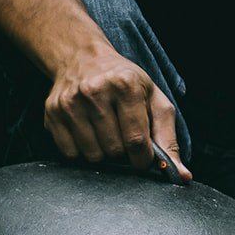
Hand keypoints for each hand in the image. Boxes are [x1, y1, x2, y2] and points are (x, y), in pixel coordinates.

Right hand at [43, 45, 190, 179]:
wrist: (84, 59)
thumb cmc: (126, 83)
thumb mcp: (155, 100)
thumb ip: (169, 138)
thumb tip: (183, 175)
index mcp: (126, 85)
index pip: (136, 140)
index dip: (143, 159)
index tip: (144, 159)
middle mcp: (94, 91)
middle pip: (114, 150)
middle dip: (124, 153)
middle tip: (123, 136)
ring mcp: (70, 102)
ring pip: (92, 155)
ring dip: (104, 153)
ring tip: (107, 133)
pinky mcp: (52, 112)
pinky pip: (70, 153)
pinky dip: (83, 151)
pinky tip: (88, 132)